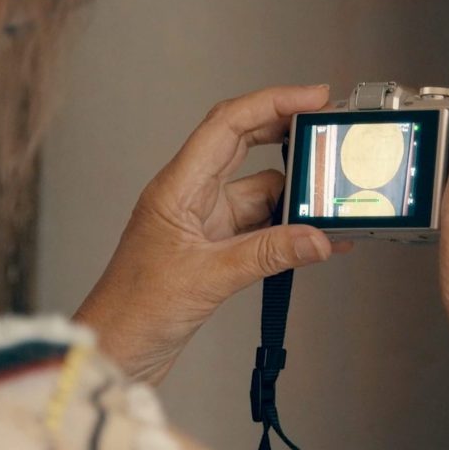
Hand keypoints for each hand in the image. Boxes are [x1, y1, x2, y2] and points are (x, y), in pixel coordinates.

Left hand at [75, 85, 350, 383]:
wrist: (116, 351)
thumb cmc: (134, 312)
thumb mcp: (208, 279)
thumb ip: (267, 255)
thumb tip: (318, 236)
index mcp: (177, 187)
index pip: (228, 125)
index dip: (273, 102)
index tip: (314, 97)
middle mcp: (192, 196)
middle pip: (246, 144)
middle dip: (290, 134)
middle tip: (331, 132)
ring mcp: (205, 221)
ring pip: (261, 190)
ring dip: (295, 194)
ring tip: (332, 201)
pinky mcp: (216, 248)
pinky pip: (262, 226)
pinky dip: (290, 229)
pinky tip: (318, 238)